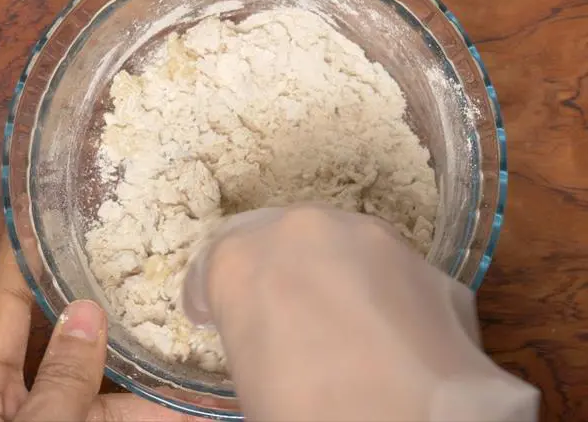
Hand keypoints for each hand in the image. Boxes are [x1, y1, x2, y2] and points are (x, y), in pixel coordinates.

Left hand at [0, 237, 199, 421]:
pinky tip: (195, 397)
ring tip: (191, 326)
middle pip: (63, 335)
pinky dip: (153, 406)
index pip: (5, 299)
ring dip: (143, 364)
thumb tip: (88, 315)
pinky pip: (118, 414)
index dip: (28, 253)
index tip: (55, 209)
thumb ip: (59, 383)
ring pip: (102, 382)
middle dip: (105, 302)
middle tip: (149, 260)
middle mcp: (10, 398)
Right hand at [183, 205, 538, 421]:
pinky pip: (382, 267)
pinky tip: (384, 333)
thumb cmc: (312, 415)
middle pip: (274, 238)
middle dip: (269, 273)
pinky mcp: (422, 259)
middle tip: (277, 318)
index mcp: (243, 258)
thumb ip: (247, 332)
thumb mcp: (252, 382)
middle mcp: (304, 229)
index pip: (212, 261)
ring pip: (333, 243)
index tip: (212, 315)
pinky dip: (374, 290)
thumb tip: (265, 337)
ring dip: (324, 273)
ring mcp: (371, 236)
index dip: (209, 294)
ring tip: (336, 323)